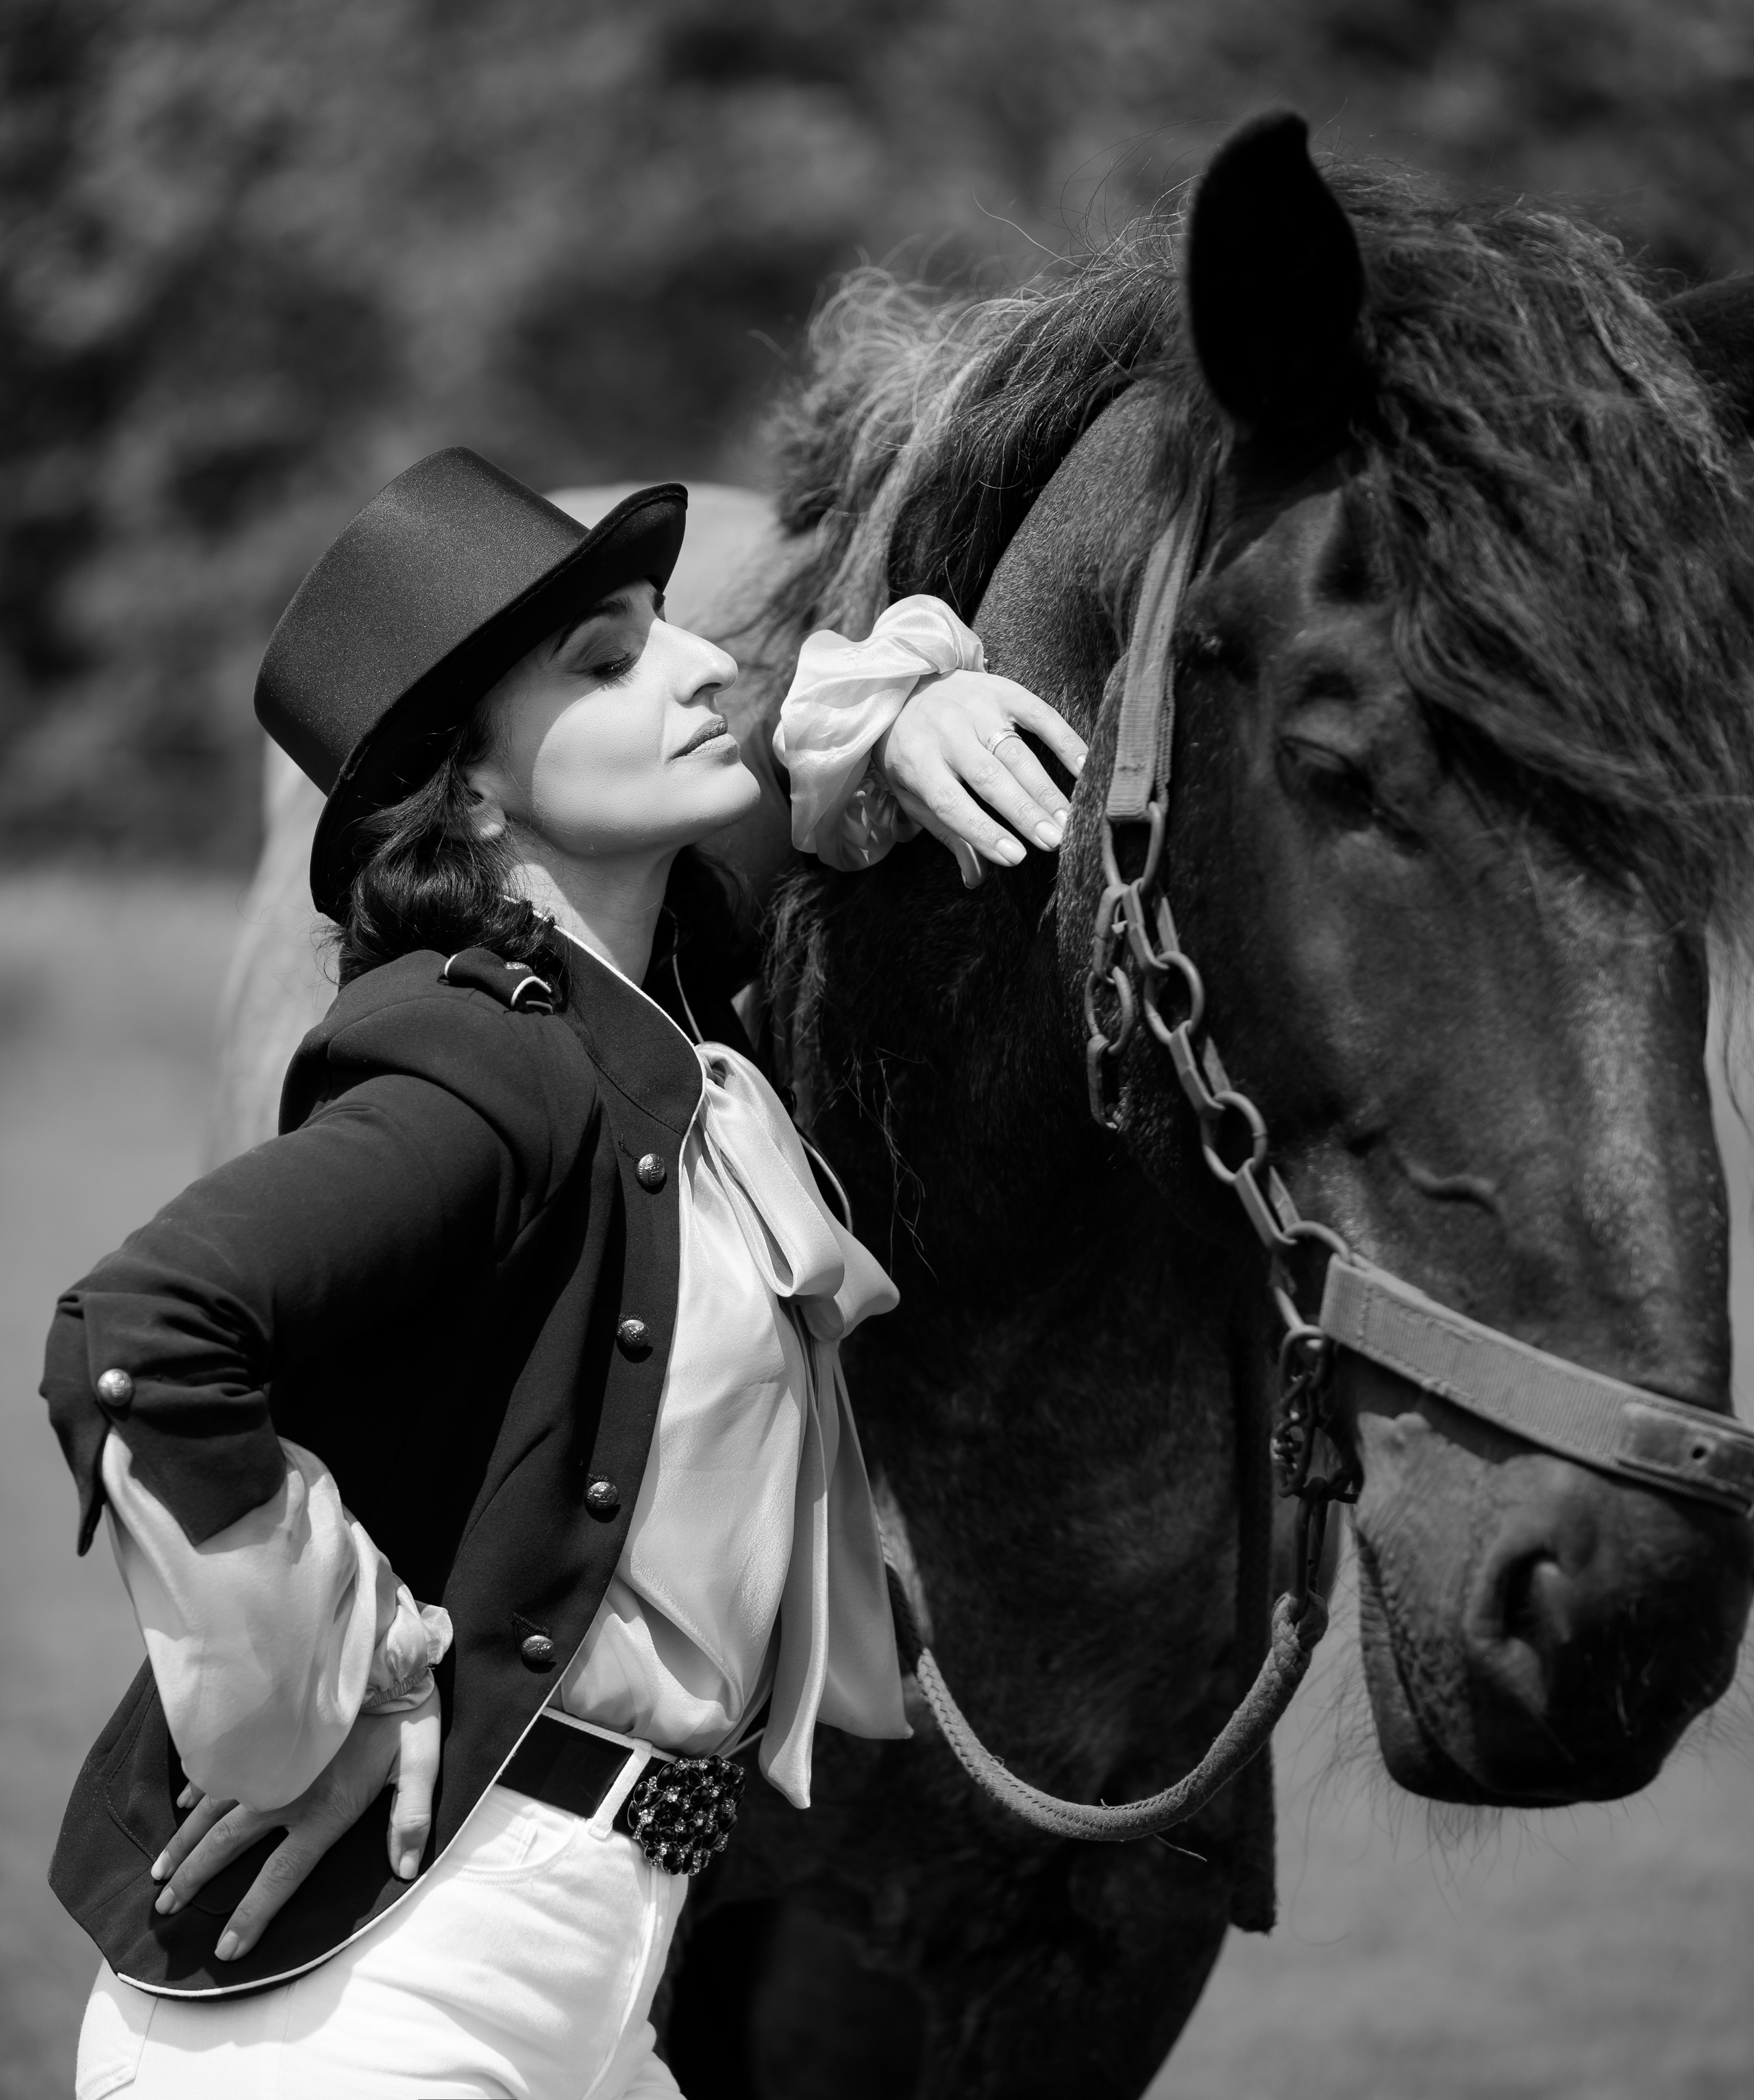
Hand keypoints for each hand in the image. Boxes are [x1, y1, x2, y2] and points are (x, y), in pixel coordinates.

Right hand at [149, 1687, 440, 1961]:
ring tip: (158, 1874)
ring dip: (184, 1842)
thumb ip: (411, 1818)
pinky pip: (221, 1767)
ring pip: (212, 1809)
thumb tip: (406, 1870)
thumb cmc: (405, 1715)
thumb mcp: (421, 1765)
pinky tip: (181, 1805)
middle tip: (162, 1911)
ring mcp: (270, 1760)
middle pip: (227, 1845)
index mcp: (324, 1809)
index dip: (252, 1915)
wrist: (385, 1655)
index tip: (224, 1951)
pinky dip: (198, 1788)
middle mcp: (286, 1790)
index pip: (280, 1876)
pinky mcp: (267, 1733)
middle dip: (193, 1881)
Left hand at [875, 668, 1087, 886]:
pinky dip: (1065, 741)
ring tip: (1068, 819)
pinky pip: (1040, 715)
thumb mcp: (914, 794)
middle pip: (989, 778)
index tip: (1015, 857)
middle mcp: (946, 732)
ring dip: (1045, 789)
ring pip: (1015, 752)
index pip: (951, 803)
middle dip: (1024, 812)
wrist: (906, 687)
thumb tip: (976, 879)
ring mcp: (976, 708)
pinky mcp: (1003, 690)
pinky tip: (1084, 767)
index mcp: (918, 761)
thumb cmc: (914, 752)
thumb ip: (948, 833)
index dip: (983, 831)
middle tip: (1054, 841)